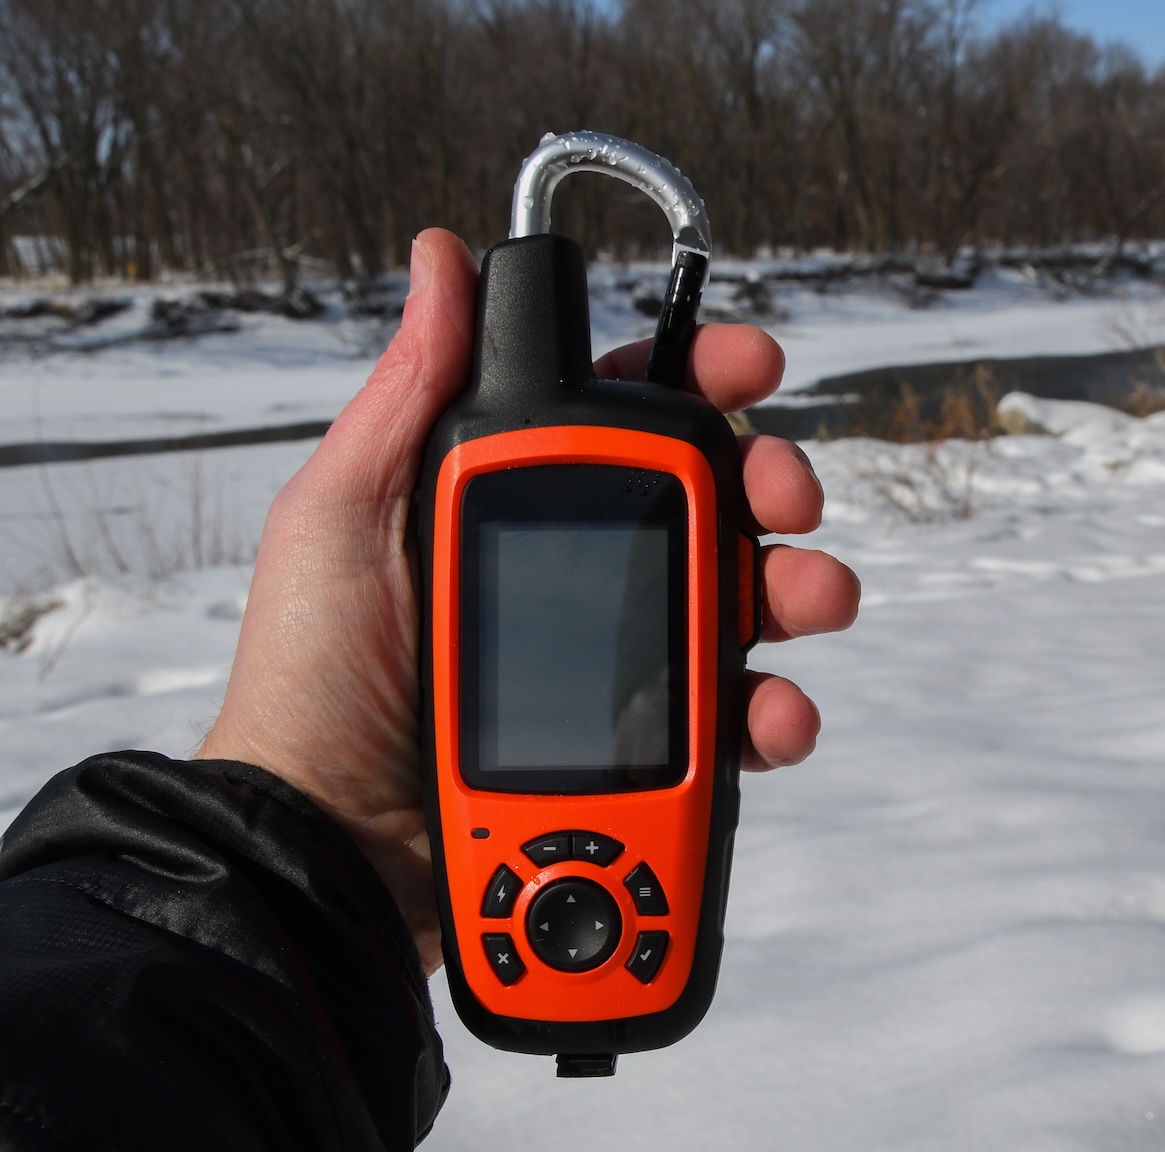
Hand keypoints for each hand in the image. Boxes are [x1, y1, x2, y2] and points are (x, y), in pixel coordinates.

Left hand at [197, 229, 858, 970]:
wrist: (328, 844)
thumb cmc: (314, 681)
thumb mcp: (343, 516)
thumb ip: (412, 395)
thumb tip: (441, 256)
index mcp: (517, 508)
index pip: (625, 421)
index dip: (698, 380)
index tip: (751, 367)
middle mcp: (581, 578)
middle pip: (714, 509)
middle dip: (774, 487)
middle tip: (788, 499)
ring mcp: (618, 669)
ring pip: (749, 609)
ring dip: (799, 592)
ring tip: (811, 603)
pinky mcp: (646, 759)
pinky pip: (737, 724)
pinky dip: (775, 716)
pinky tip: (771, 717)